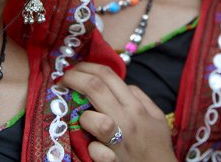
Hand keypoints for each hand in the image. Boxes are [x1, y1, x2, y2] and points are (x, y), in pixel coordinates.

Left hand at [61, 62, 175, 161]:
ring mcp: (117, 141)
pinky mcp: (111, 161)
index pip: (108, 75)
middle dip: (73, 78)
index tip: (74, 69)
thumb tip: (124, 85)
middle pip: (94, 87)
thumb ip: (141, 97)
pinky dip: (90, 146)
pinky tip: (89, 146)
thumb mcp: (156, 117)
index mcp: (135, 106)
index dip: (86, 67)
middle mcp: (126, 119)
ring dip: (80, 114)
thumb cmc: (157, 146)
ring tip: (77, 116)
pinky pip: (94, 150)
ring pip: (91, 118)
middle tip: (63, 79)